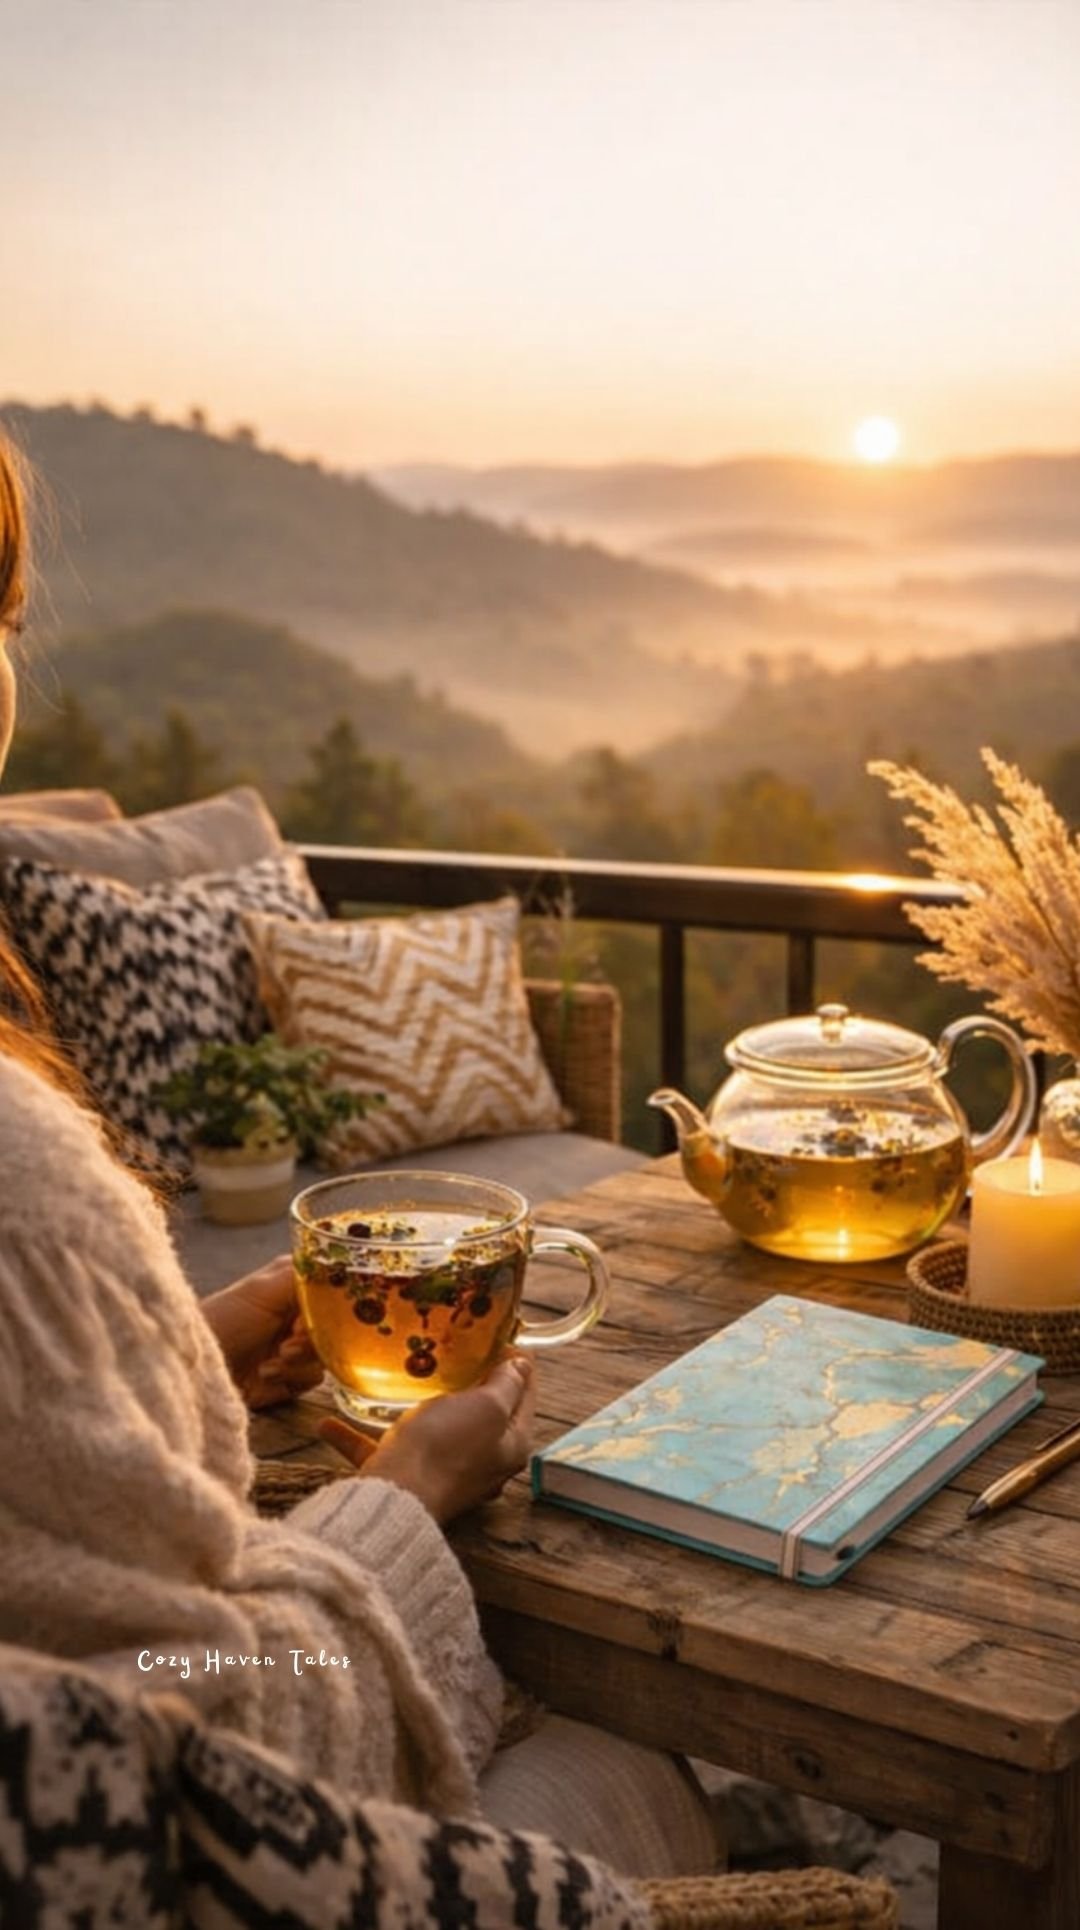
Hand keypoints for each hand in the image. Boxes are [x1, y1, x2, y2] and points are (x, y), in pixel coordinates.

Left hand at [201, 1255, 323, 1409]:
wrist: (195, 1369)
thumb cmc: (224, 1318)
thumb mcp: (264, 1290)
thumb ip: (305, 1276)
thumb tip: (340, 1266)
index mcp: (295, 1284)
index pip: (334, 1288)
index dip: (334, 1303)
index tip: (321, 1314)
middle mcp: (299, 1312)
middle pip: (337, 1324)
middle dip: (315, 1337)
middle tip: (290, 1341)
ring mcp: (296, 1345)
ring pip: (328, 1353)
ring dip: (300, 1359)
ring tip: (273, 1358)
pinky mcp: (291, 1376)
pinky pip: (313, 1377)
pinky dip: (291, 1377)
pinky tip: (265, 1372)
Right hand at [318, 1355, 535, 1524]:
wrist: (394, 1498)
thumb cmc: (445, 1449)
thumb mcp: (486, 1407)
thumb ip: (506, 1385)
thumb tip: (521, 1365)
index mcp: (511, 1444)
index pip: (525, 1395)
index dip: (516, 1362)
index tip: (499, 1335)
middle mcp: (483, 1462)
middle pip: (481, 1413)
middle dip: (467, 1381)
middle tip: (454, 1347)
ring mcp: (445, 1473)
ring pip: (432, 1431)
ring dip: (411, 1407)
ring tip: (399, 1378)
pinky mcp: (407, 1482)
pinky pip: (383, 1452)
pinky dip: (358, 1438)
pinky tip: (328, 1423)